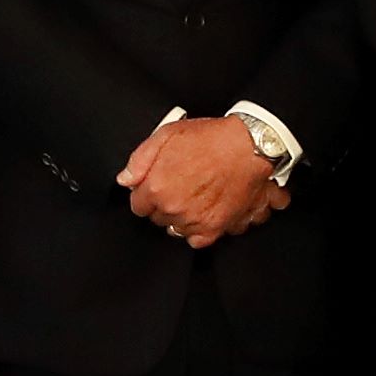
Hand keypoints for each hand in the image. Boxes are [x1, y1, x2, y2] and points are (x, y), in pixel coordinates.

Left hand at [119, 114, 285, 247]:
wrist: (249, 147)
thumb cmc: (211, 138)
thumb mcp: (168, 134)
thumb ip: (140, 159)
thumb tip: (126, 179)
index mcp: (157, 187)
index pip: (138, 205)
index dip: (147, 194)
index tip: (156, 187)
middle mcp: (174, 207)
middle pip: (157, 218)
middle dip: (164, 204)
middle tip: (179, 186)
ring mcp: (194, 220)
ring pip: (176, 228)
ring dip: (181, 216)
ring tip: (193, 197)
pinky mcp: (214, 227)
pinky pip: (196, 240)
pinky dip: (197, 230)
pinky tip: (203, 213)